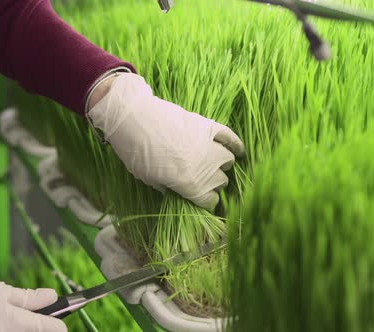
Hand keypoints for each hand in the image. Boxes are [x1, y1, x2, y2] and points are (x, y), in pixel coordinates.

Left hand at [88, 73, 244, 209]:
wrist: (133, 117)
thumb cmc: (135, 152)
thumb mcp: (147, 178)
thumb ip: (166, 186)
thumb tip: (175, 189)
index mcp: (189, 185)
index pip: (209, 201)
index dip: (206, 202)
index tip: (202, 199)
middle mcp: (204, 168)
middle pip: (220, 182)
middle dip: (213, 183)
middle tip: (202, 179)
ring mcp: (208, 145)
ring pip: (227, 160)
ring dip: (223, 164)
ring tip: (216, 163)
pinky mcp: (208, 126)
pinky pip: (230, 137)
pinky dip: (236, 144)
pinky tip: (240, 150)